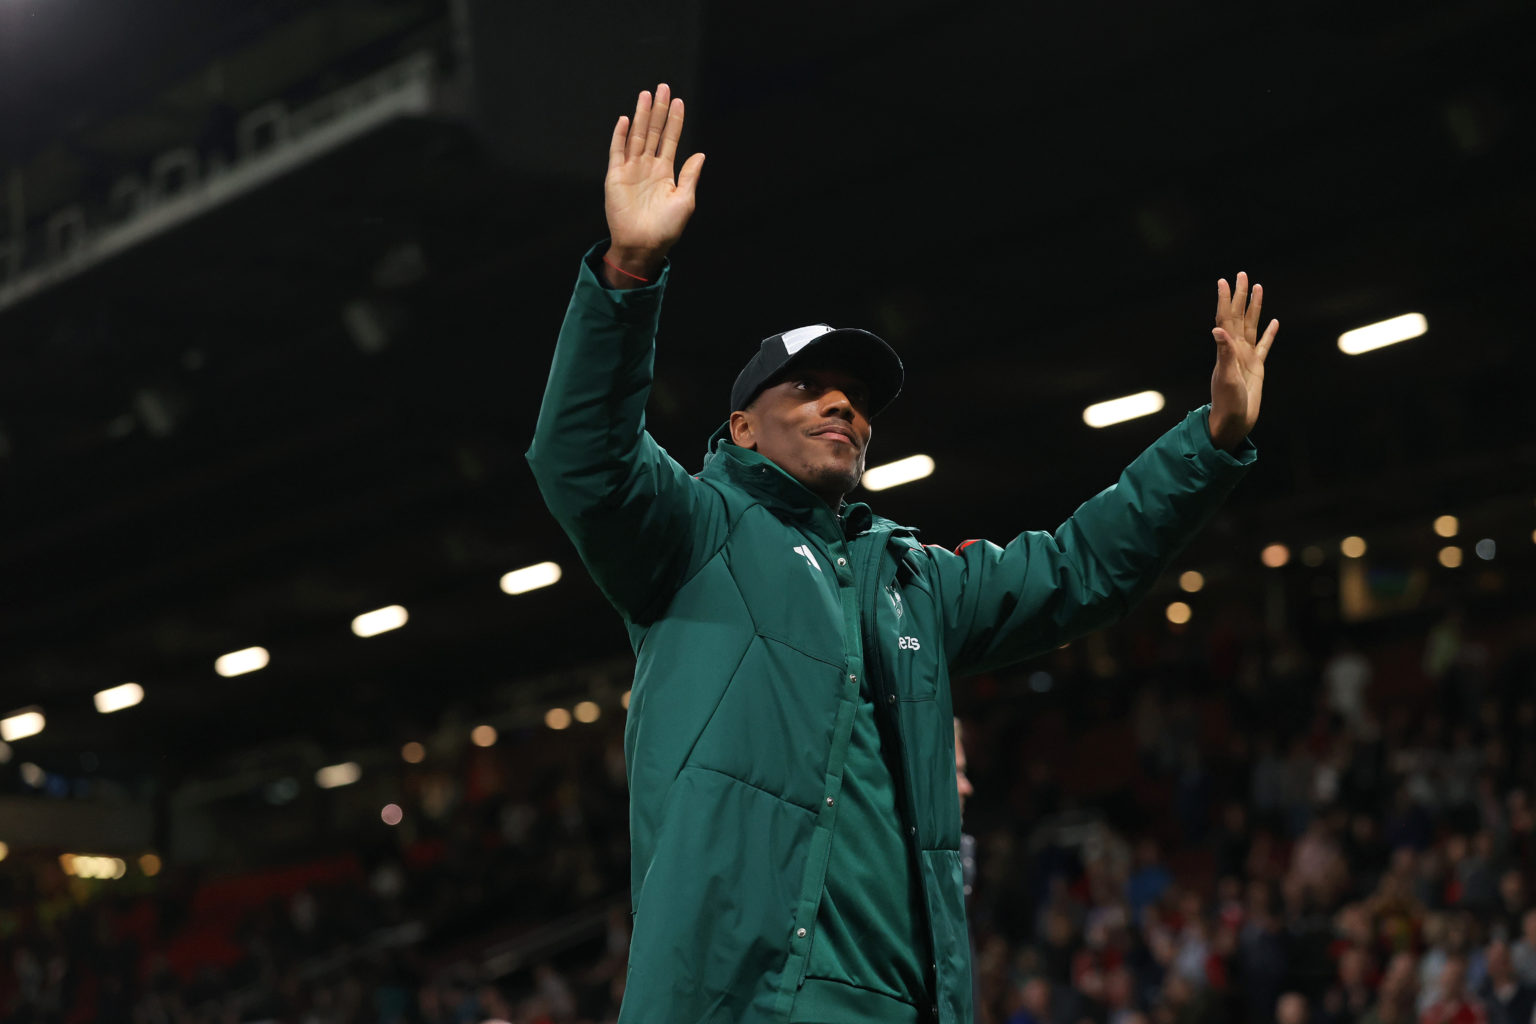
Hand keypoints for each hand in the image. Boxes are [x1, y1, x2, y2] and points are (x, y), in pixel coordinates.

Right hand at [602, 83, 704, 286]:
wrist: (643, 245)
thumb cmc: (666, 228)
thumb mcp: (685, 201)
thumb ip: (690, 176)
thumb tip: (700, 154)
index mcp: (665, 172)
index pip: (670, 139)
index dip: (674, 120)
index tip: (678, 101)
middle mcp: (648, 166)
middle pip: (653, 131)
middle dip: (658, 110)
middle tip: (662, 87)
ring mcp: (631, 170)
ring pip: (636, 136)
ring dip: (640, 116)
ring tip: (645, 95)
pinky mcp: (615, 177)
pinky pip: (617, 152)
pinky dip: (620, 136)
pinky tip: (625, 120)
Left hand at [1207, 271, 1277, 449]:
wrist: (1233, 422)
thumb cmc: (1227, 402)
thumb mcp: (1225, 377)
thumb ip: (1224, 353)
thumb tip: (1217, 329)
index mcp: (1227, 349)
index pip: (1226, 318)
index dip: (1225, 299)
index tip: (1224, 280)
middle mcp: (1235, 350)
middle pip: (1239, 316)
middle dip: (1240, 295)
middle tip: (1242, 274)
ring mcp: (1246, 357)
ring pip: (1252, 326)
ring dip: (1254, 307)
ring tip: (1258, 288)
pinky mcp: (1257, 368)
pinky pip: (1264, 345)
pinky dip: (1269, 333)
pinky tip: (1274, 322)